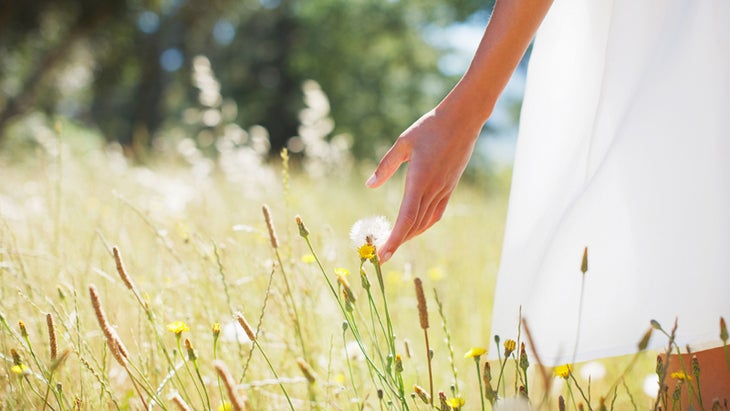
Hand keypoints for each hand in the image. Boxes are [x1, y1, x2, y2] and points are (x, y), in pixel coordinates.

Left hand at [366, 104, 482, 262]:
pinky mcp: (450, 187)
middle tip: (381, 255)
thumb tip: (370, 185)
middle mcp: (433, 189)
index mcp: (420, 180)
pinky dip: (424, 225)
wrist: (463, 119)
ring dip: (410, 235)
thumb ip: (386, 165)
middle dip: (397, 242)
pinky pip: (436, 213)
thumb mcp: (403, 143)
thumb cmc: (430, 127)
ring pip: (425, 222)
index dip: (395, 239)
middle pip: (414, 225)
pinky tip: (415, 228)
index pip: (406, 218)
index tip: (383, 255)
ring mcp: (444, 190)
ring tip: (394, 244)